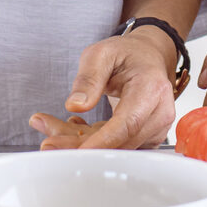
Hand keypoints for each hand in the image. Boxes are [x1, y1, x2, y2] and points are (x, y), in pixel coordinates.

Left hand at [29, 29, 176, 150]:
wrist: (146, 57)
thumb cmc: (126, 54)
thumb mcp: (101, 54)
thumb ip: (88, 78)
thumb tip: (75, 105)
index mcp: (151, 88)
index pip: (127, 124)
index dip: (102, 142)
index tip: (77, 152)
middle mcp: (159, 112)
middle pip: (118, 142)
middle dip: (80, 144)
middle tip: (48, 141)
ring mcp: (155, 128)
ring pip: (114, 148)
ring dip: (80, 142)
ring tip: (51, 128)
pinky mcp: (146, 138)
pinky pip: (115, 146)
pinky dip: (90, 141)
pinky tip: (70, 128)